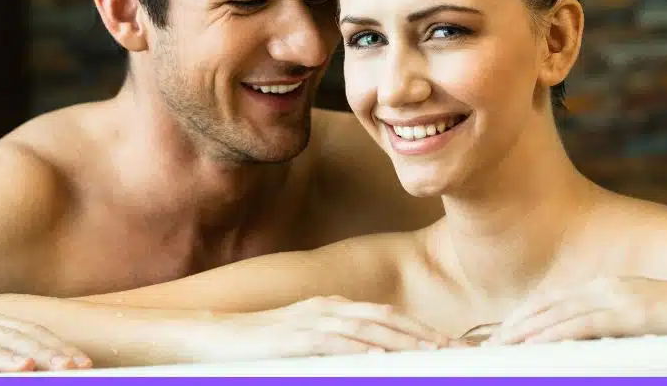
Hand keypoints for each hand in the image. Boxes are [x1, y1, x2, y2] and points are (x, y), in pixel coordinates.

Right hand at [218, 295, 453, 359]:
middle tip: (456, 348)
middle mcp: (327, 308)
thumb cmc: (257, 344)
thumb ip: (334, 346)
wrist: (210, 335)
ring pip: (368, 328)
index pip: (385, 315)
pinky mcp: (294, 338)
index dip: (418, 328)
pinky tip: (382, 357)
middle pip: (386, 318)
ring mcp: (311, 321)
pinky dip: (362, 349)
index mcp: (332, 308)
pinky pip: (335, 343)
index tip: (448, 343)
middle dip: (423, 333)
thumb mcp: (303, 342)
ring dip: (403, 340)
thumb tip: (368, 359)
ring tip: (433, 352)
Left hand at [486, 276, 666, 345]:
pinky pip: (583, 326)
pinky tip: (535, 346)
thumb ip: (615, 322)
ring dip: (526, 332)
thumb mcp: (642, 315)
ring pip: (559, 315)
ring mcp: (618, 298)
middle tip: (490, 343)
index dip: (526, 315)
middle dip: (517, 324)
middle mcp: (606, 287)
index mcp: (607, 286)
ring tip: (500, 347)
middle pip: (549, 305)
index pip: (555, 300)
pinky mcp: (631, 313)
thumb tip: (592, 339)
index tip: (503, 332)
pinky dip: (555, 336)